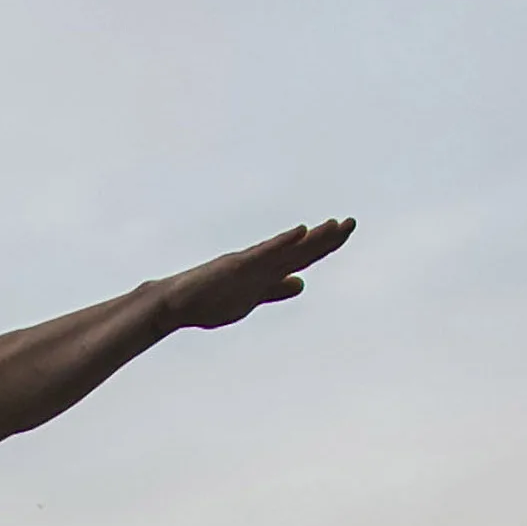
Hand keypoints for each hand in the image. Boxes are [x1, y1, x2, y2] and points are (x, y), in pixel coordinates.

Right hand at [154, 219, 354, 331]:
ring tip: (335, 225)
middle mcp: (260, 262)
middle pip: (300, 249)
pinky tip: (301, 232)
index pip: (302, 256)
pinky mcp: (235, 266)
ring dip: (312, 238)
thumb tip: (301, 282)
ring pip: (287, 249)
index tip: (346, 229)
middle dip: (328, 237)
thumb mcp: (253, 298)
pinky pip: (264, 253)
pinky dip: (283, 242)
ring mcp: (248, 263)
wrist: (174, 303)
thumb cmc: (208, 300)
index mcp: (266, 270)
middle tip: (352, 222)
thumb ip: (276, 290)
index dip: (325, 244)